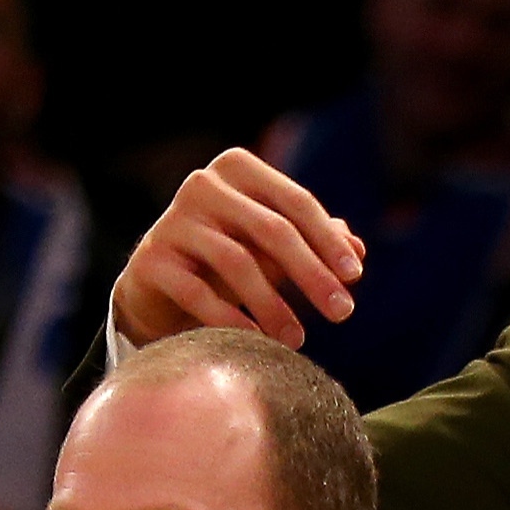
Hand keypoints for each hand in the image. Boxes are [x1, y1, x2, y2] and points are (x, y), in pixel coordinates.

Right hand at [115, 147, 366, 348]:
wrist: (162, 282)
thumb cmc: (230, 256)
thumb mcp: (274, 246)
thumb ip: (316, 241)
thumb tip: (357, 248)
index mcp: (239, 170)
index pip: (295, 203)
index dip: (328, 240)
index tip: (354, 277)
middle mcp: (203, 185)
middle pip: (272, 230)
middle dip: (313, 274)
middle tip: (343, 313)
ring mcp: (172, 220)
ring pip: (237, 261)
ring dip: (275, 305)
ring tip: (299, 339)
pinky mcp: (152, 259)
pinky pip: (198, 292)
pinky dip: (231, 318)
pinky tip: (258, 340)